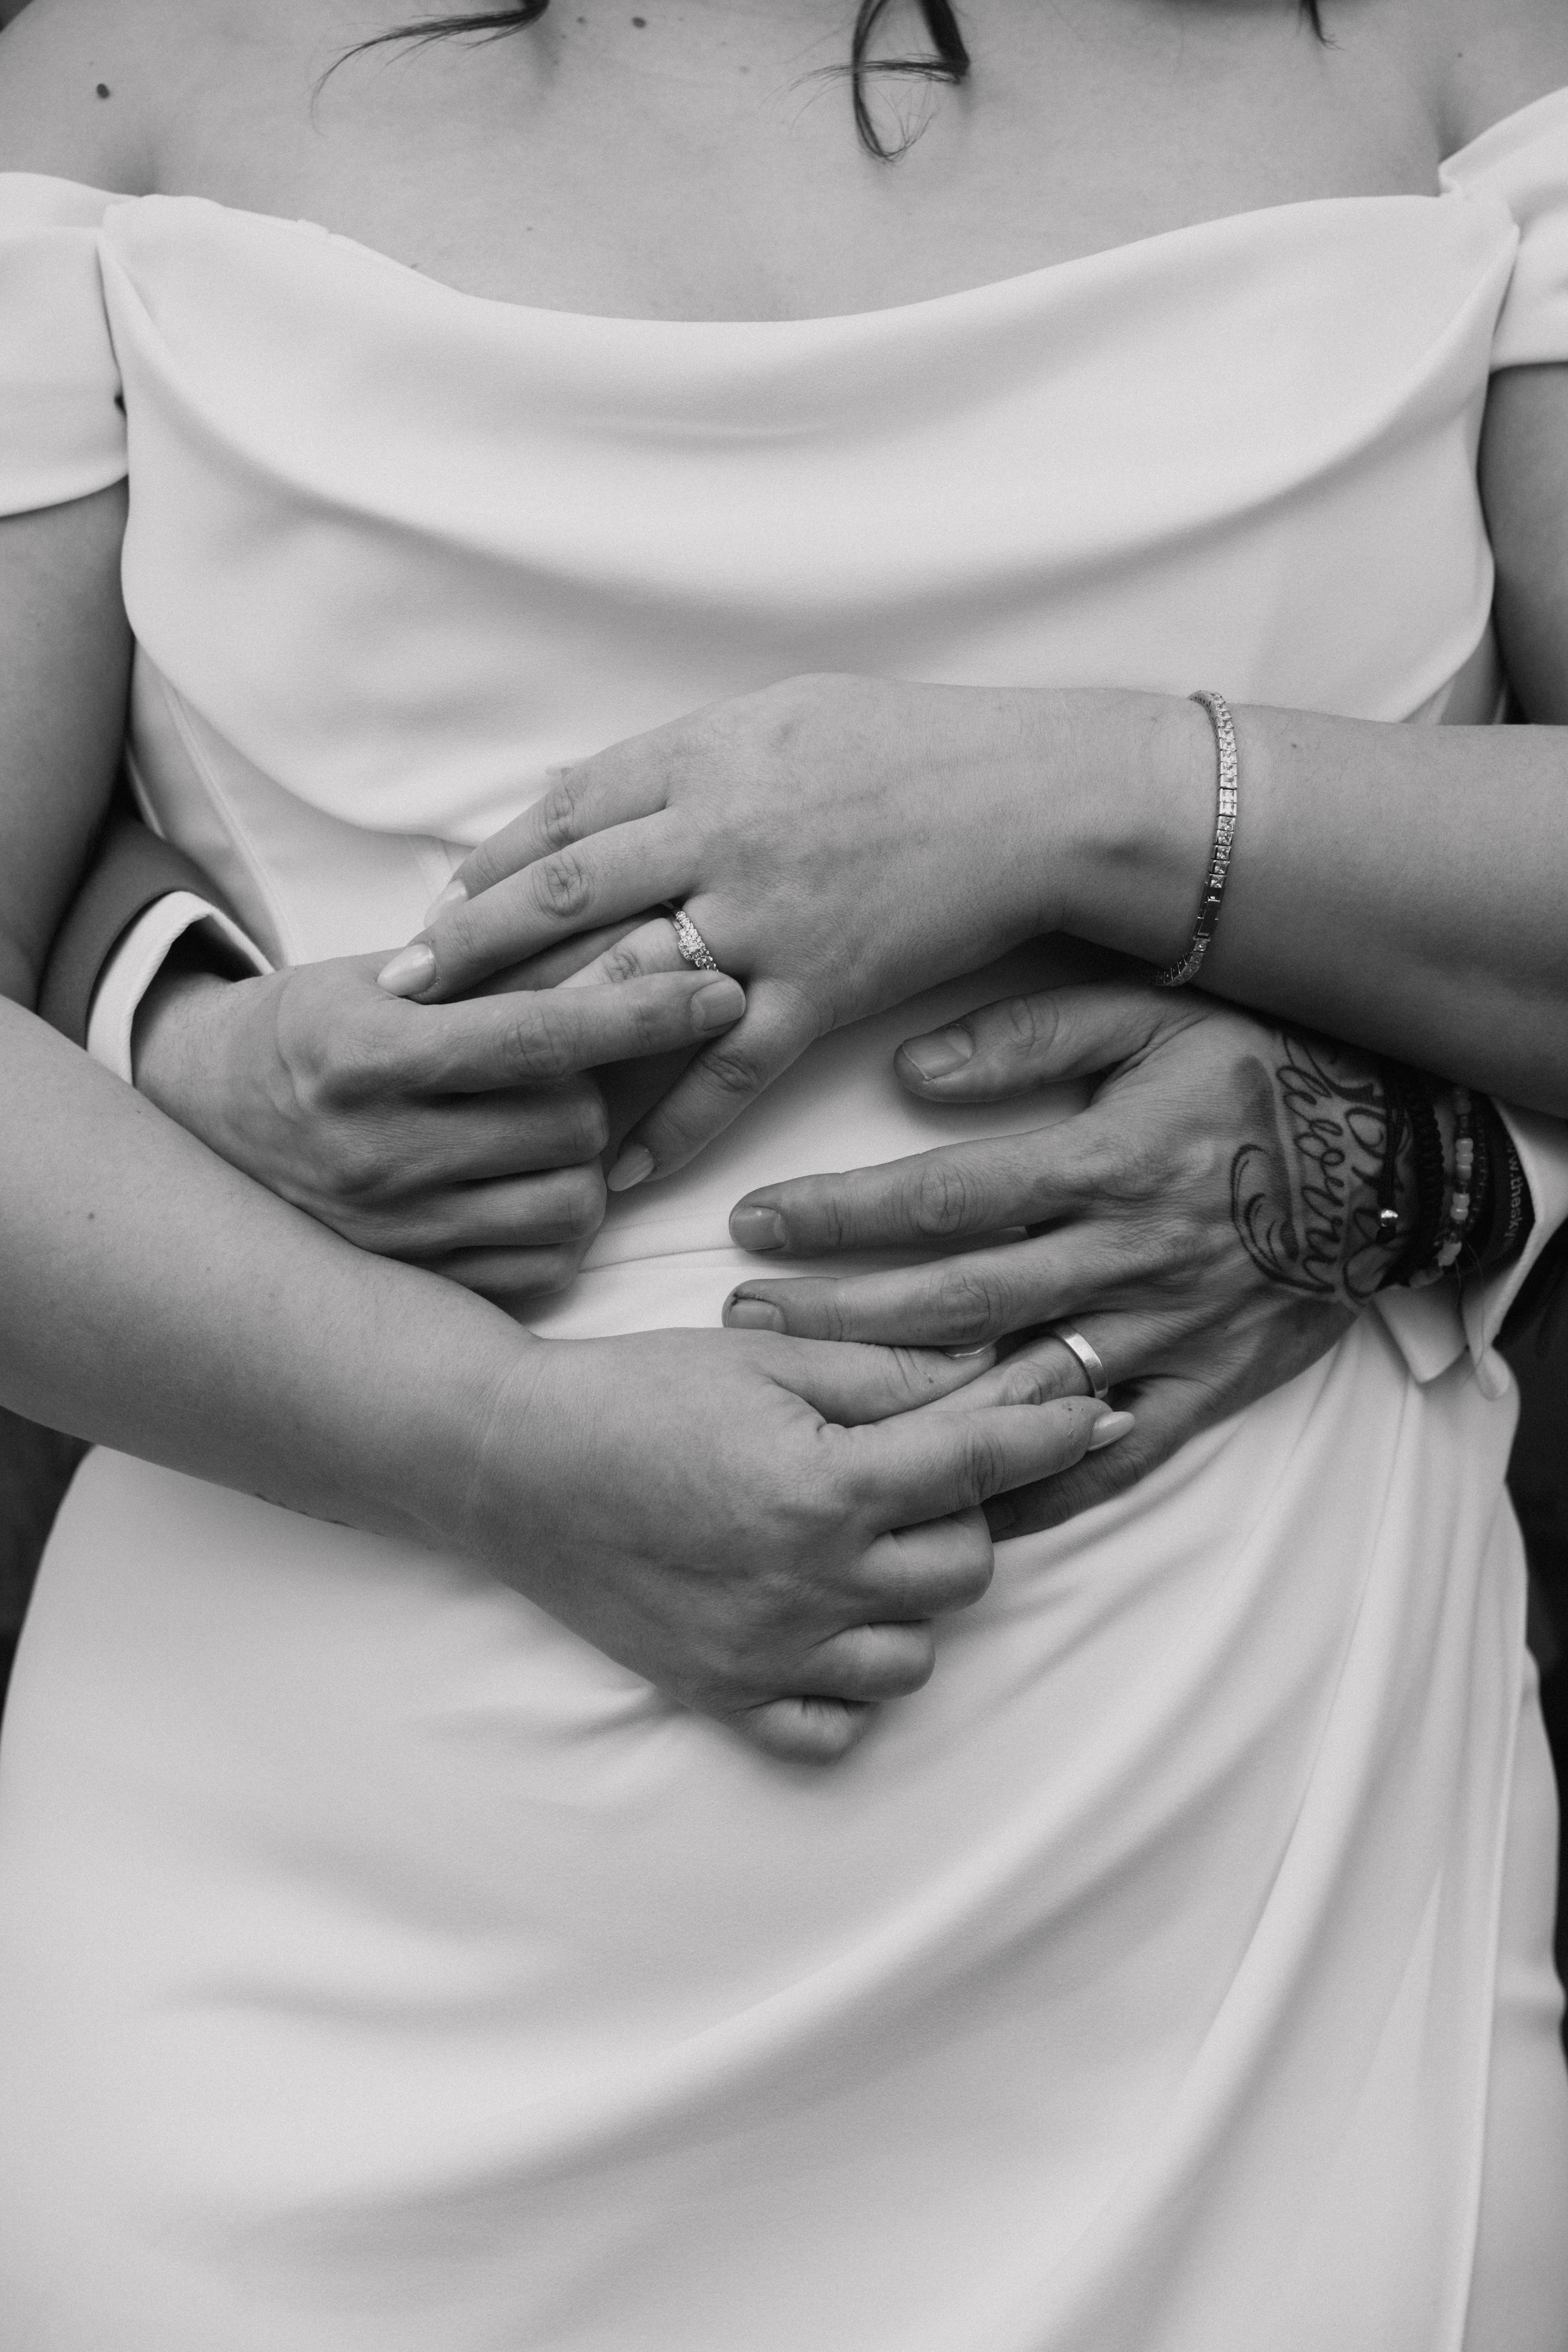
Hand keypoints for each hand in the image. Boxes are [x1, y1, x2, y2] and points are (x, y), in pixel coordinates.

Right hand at [133, 947, 746, 1297]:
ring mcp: (389, 1229)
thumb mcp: (391, 974)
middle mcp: (371, 1149)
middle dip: (601, 1092)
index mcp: (362, 1053)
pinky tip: (530, 1183)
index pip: (538, 1034)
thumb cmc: (319, 1023)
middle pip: (571, 1126)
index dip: (644, 1010)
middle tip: (581, 1071)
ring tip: (552, 1128)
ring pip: (570, 1205)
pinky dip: (561, 1224)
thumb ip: (502, 966)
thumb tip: (642, 938)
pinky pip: (543, 1267)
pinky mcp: (411, 1281)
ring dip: (588, 1162)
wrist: (207, 1109)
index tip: (722, 988)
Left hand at [376, 675, 1065, 1182]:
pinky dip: (668, 1124)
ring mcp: (769, 916)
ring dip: (546, 1035)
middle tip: (398, 992)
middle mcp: (722, 834)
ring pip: (629, 982)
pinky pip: (727, 1069)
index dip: (492, 864)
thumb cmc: (914, 747)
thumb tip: (585, 794)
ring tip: (481, 1082)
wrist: (1036, 798)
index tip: (437, 907)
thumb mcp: (785, 715)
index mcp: (708, 758)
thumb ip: (683, 758)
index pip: (568, 814)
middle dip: (472, 945)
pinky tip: (615, 1169)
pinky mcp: (822, 988)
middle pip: (565, 893)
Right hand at [467, 1324, 1122, 1761]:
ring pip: (914, 1655)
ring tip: (862, 1546)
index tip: (1090, 1411)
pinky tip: (826, 1624)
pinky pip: (834, 1728)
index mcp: (821, 1485)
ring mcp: (766, 1650)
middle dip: (962, 1515)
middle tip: (915, 1474)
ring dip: (912, 1599)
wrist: (511, 1464)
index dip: (1048, 1431)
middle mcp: (805, 1580)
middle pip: (963, 1569)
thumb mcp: (766, 1354)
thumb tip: (991, 1371)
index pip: (977, 1464)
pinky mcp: (722, 1693)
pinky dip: (851, 1686)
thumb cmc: (637, 1391)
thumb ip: (885, 1370)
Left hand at [715, 981, 1410, 1532]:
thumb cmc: (1258, 1070)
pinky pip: (1116, 1456)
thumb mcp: (1152, 1013)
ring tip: (812, 1412)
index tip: (753, 1224)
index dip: (840, 1215)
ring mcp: (1171, 1330)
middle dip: (837, 1317)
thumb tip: (915, 1071)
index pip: (944, 1197)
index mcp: (1107, 1161)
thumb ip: (1032, 1034)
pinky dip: (1041, 1490)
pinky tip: (961, 1510)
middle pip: (957, 1300)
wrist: (1392, 1153)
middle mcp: (1130, 1254)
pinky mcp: (1210, 1386)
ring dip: (910, 1404)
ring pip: (1020, 1385)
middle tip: (742, 1324)